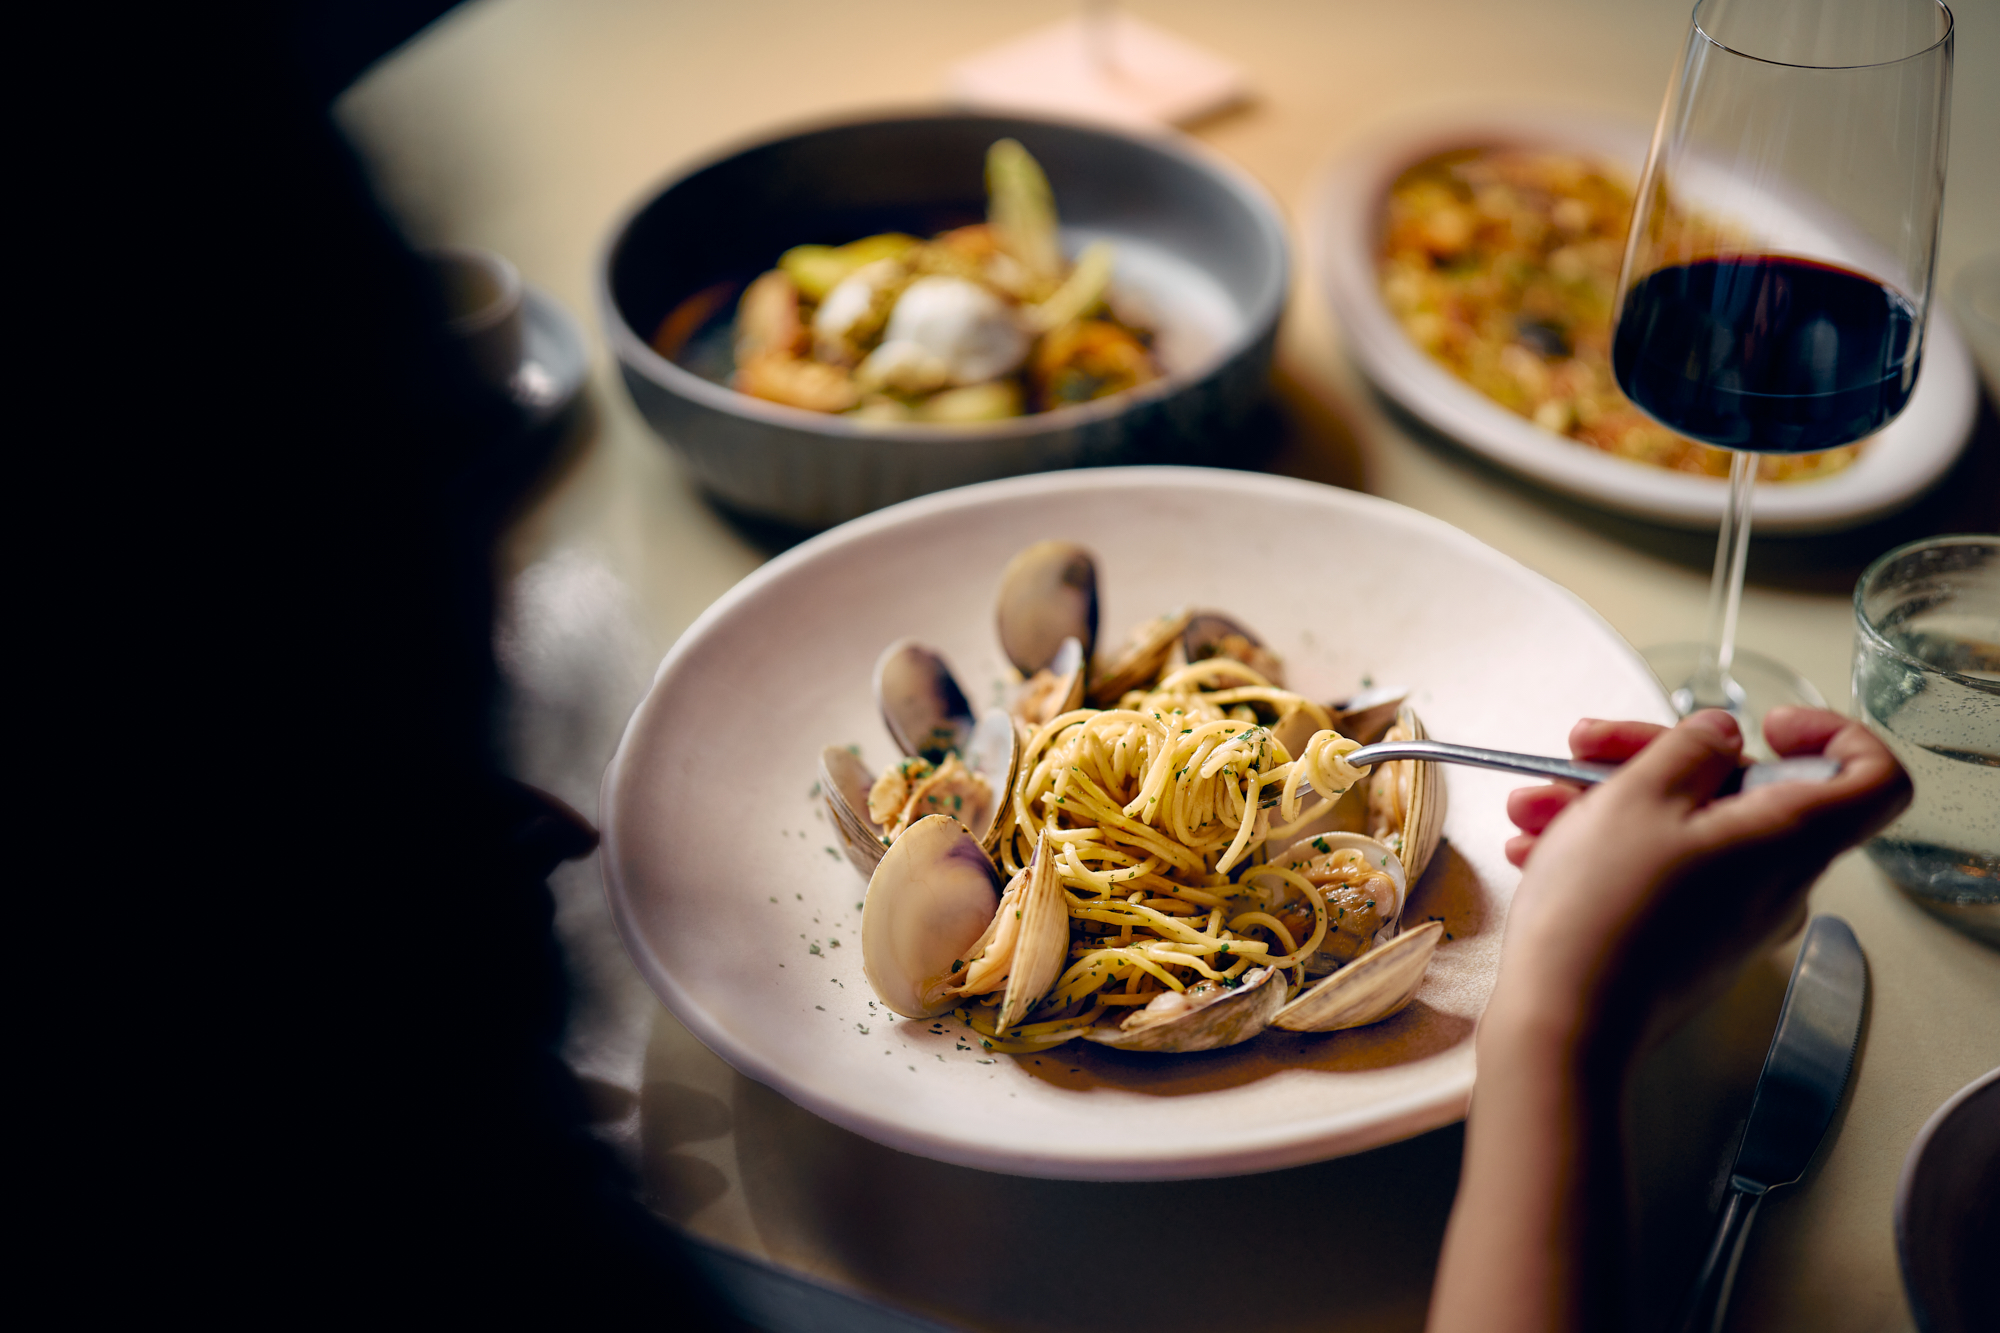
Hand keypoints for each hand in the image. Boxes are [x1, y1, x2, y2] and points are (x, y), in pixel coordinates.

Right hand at [1489, 706, 1908, 1059]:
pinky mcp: (1693, 945)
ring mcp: (1735, 919)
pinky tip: (1541, 845)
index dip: (1833, 734)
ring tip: (1537, 805)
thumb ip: (1689, 747)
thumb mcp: (1638, 795)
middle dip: (1658, 759)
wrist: (1564, 1023)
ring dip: (1612, 803)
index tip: (1767, 724)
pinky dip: (1611, 849)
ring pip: (1690, 831)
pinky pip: (1667, 874)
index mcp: (1788, 838)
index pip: (1874, 780)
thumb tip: (1721, 735)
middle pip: (1749, 793)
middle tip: (1588, 748)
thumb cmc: (1604, 913)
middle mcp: (1777, 883)